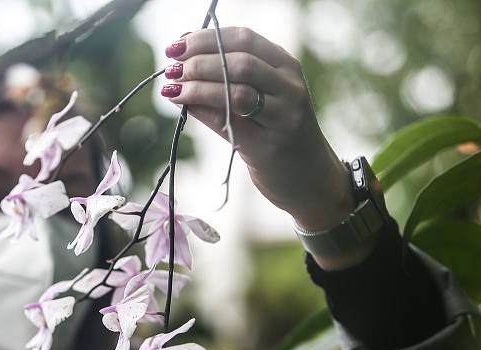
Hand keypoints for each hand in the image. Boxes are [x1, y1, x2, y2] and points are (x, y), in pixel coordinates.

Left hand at [161, 27, 354, 233]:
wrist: (310, 179)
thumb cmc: (278, 134)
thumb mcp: (265, 98)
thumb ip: (233, 78)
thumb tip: (183, 63)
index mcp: (287, 67)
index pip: (245, 39)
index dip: (207, 38)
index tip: (178, 44)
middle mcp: (289, 88)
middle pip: (239, 62)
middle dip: (198, 60)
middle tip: (171, 67)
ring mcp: (282, 118)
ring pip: (235, 90)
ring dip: (197, 85)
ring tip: (172, 86)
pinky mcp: (267, 147)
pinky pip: (228, 122)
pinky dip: (202, 110)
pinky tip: (183, 105)